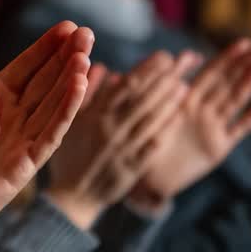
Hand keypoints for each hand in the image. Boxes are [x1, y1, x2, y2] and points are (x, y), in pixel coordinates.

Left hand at [0, 20, 92, 251]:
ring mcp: (18, 143)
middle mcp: (11, 119)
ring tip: (84, 58)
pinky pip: (47, 137)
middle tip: (86, 32)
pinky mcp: (19, 167)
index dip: (47, 48)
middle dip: (66, 59)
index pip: (27, 68)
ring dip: (70, 85)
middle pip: (46, 84)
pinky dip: (63, 114)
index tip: (69, 24)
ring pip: (52, 108)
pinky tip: (76, 90)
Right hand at [44, 50, 197, 227]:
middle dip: (162, 80)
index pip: (125, 87)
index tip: (163, 56)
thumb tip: (102, 67)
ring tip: (183, 85)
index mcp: (93, 116)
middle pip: (142, 100)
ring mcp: (124, 149)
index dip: (146, 70)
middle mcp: (111, 130)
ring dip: (168, 102)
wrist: (73, 195)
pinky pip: (152, 146)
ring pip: (150, 121)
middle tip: (180, 63)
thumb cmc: (69, 154)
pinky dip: (165, 130)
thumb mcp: (66, 121)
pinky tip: (177, 116)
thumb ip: (84, 94)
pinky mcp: (133, 168)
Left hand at [133, 39, 250, 203]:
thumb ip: (141, 94)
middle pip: (225, 83)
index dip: (223, 59)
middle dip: (242, 65)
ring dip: (249, 83)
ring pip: (234, 101)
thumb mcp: (142, 115)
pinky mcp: (219, 148)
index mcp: (183, 100)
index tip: (240, 42)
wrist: (148, 178)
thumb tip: (129, 70)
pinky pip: (238, 130)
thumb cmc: (141, 144)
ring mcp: (211, 127)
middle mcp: (200, 111)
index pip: (207, 74)